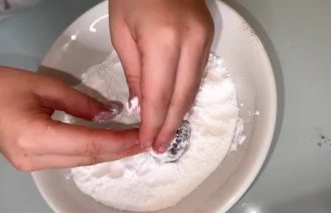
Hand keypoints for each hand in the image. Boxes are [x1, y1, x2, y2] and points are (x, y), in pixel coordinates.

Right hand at [0, 60, 140, 170]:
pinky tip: (107, 146)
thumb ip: (81, 102)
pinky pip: (70, 160)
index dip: (118, 142)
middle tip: (145, 142)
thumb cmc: (2, 85)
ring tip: (132, 145)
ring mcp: (31, 165)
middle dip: (119, 151)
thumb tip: (109, 114)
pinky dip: (92, 153)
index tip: (141, 136)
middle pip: (87, 158)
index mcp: (35, 136)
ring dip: (108, 153)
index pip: (88, 144)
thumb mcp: (45, 86)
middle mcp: (34, 158)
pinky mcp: (32, 163)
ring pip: (80, 162)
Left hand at [109, 0, 213, 151]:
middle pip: (182, 97)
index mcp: (162, 41)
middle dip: (171, 126)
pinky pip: (198, 74)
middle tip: (161, 147)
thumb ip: (135, 73)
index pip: (159, 95)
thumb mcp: (122, 34)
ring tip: (168, 133)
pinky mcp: (208, 36)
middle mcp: (190, 42)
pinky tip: (177, 107)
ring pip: (194, 88)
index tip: (148, 143)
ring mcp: (204, 38)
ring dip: (180, 113)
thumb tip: (142, 105)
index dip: (154, 123)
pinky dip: (187, 94)